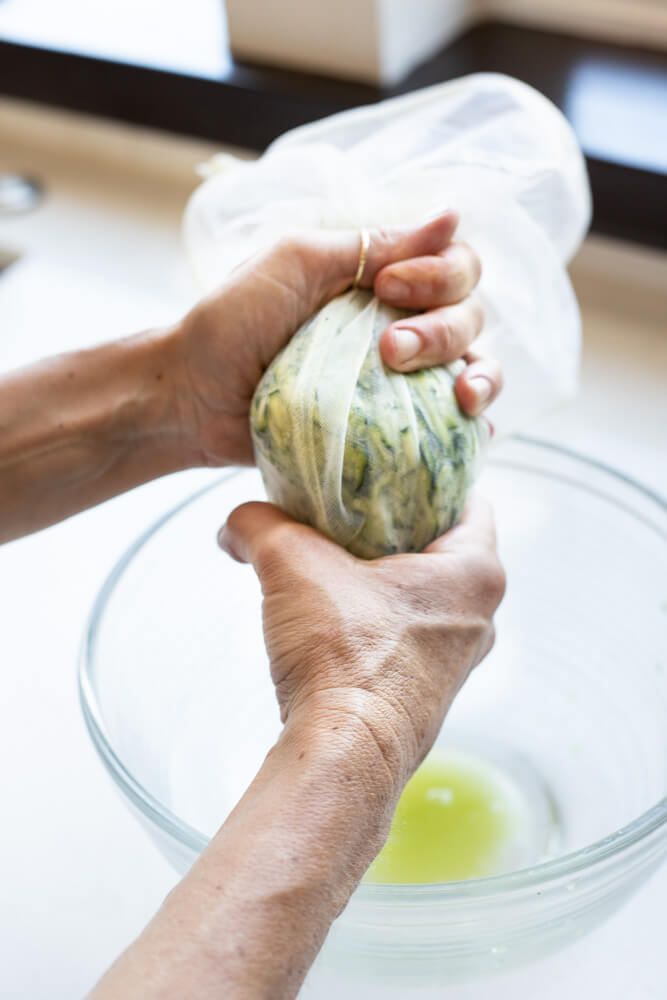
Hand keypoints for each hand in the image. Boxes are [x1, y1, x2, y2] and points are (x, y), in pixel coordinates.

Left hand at [173, 212, 501, 466]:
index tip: (387, 287)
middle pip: (470, 316)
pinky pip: (452, 425)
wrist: (191, 400)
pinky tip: (479, 427)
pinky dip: (478, 424)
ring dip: (479, 376)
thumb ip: (370, 243)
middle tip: (389, 350)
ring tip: (461, 398)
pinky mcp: (389, 428)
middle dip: (444, 330)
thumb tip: (452, 215)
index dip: (438, 275)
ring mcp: (398, 379)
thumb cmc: (231, 324)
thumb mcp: (296, 262)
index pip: (453, 265)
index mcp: (380, 279)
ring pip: (474, 366)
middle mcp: (399, 323)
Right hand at [219, 493, 504, 787]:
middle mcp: (480, 619)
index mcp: (476, 573)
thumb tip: (233, 523)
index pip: (470, 500)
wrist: (342, 755)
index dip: (433, 476)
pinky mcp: (428, 697)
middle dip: (399, 527)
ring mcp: (457, 664)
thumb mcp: (291, 563)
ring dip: (384, 580)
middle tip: (353, 507)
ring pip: (425, 598)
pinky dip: (377, 622)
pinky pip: (408, 639)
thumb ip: (259, 524)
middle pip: (445, 550)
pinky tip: (333, 618)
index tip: (394, 466)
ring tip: (334, 561)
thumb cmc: (342, 654)